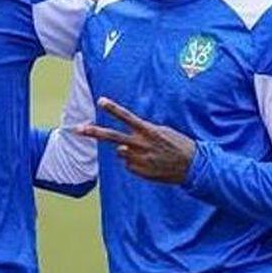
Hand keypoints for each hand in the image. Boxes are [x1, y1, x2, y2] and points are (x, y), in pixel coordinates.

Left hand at [76, 97, 195, 183]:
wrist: (194, 167)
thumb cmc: (179, 146)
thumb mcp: (163, 132)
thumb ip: (141, 135)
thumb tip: (121, 147)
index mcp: (148, 131)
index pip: (127, 117)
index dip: (113, 108)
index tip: (100, 101)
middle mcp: (140, 145)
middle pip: (112, 137)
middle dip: (94, 132)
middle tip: (77, 129)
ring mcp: (138, 160)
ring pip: (121, 152)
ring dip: (129, 151)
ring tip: (150, 154)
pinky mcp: (140, 171)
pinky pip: (130, 165)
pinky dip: (137, 163)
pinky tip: (152, 163)